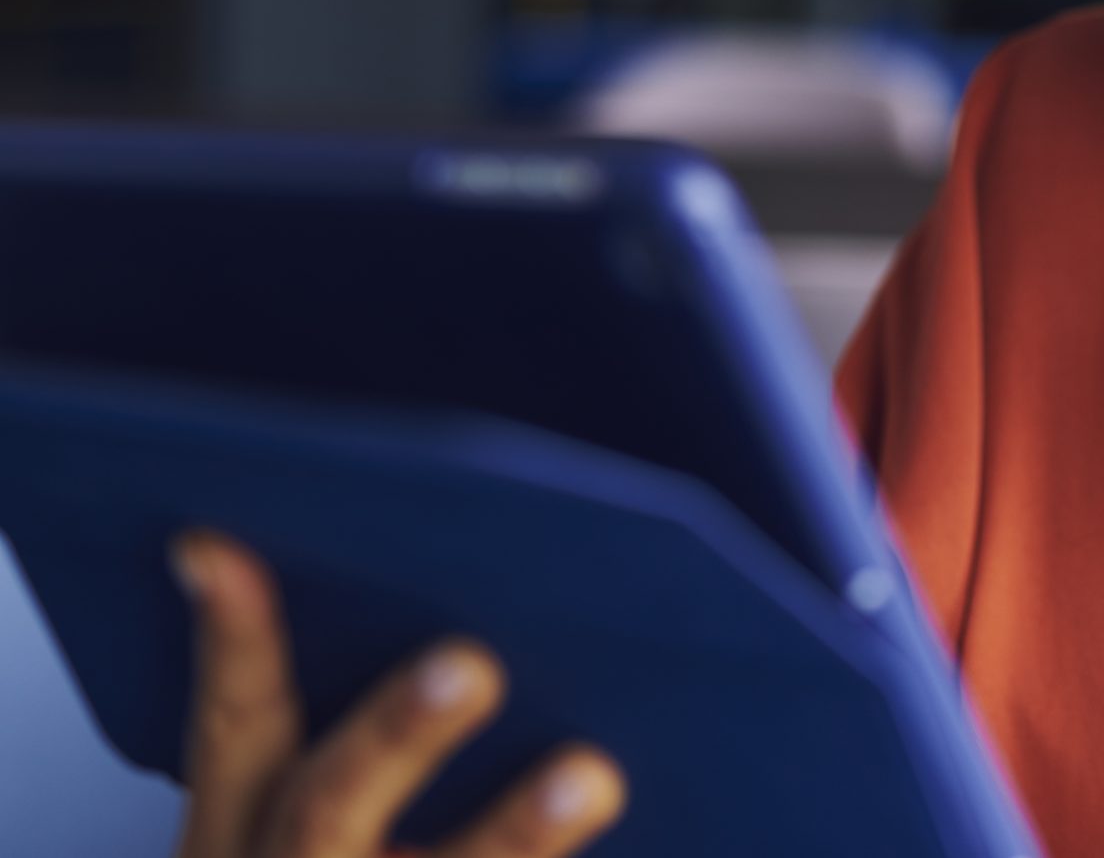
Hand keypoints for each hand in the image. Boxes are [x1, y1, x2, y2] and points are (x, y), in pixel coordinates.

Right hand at [169, 529, 624, 857]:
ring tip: (591, 775)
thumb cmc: (371, 851)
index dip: (229, 641)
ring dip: (515, 832)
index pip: (235, 728)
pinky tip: (620, 792)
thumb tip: (488, 614)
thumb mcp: (324, 828)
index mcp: (241, 839)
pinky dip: (544, 848)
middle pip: (329, 807)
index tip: (215, 546)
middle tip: (472, 665)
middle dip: (396, 732)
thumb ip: (374, 743)